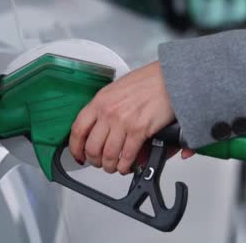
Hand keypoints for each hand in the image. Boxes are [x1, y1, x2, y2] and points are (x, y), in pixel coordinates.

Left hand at [69, 61, 193, 173]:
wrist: (170, 78)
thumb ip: (107, 107)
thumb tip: (102, 127)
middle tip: (99, 163)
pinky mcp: (139, 130)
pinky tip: (127, 166)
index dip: (75, 148)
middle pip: (92, 147)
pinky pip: (127, 156)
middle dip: (94, 161)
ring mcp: (123, 122)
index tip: (78, 154)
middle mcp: (108, 112)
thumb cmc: (148, 81)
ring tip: (114, 167)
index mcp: (100, 100)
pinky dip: (125, 165)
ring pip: (108, 155)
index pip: (78, 129)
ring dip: (110, 166)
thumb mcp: (118, 89)